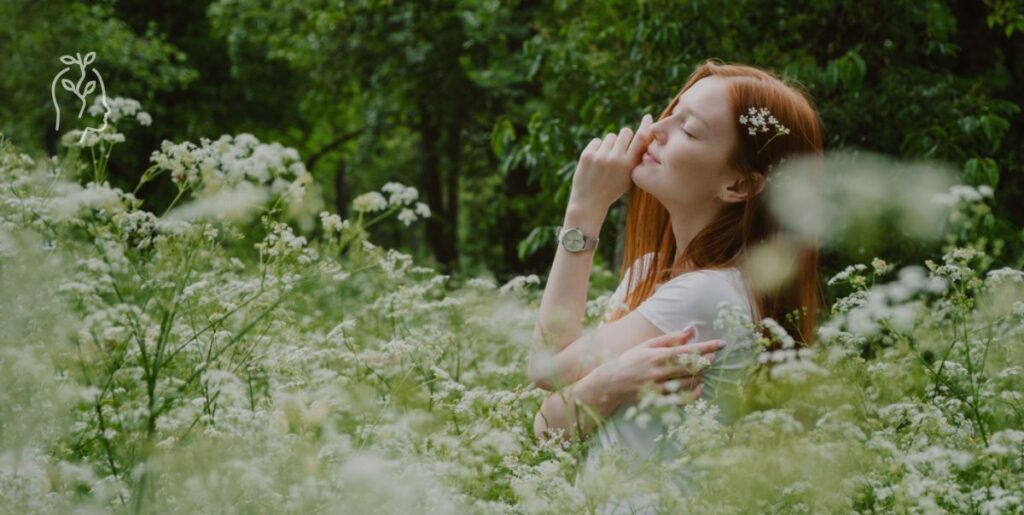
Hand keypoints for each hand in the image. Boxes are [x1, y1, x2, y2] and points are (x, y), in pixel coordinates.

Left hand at [569, 114, 653, 212]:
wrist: (589, 202)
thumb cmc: (612, 189)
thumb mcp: (629, 177)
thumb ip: (635, 158)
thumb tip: (642, 134)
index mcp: (629, 166)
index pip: (641, 138)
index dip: (646, 125)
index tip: (647, 117)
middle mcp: (615, 159)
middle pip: (625, 132)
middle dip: (625, 137)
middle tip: (620, 147)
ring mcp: (600, 157)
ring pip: (610, 136)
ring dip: (610, 144)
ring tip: (606, 160)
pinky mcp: (587, 155)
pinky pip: (596, 141)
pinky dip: (597, 148)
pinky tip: (595, 161)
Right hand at [596, 328, 722, 404]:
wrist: (611, 383)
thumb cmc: (630, 360)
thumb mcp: (647, 345)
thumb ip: (669, 338)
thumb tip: (690, 332)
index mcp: (656, 355)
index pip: (687, 350)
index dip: (706, 347)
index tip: (720, 344)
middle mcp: (659, 371)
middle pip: (690, 366)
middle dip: (705, 361)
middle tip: (714, 357)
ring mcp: (658, 387)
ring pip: (687, 382)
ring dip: (699, 375)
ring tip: (703, 370)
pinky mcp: (658, 399)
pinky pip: (681, 399)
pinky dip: (693, 393)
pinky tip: (699, 387)